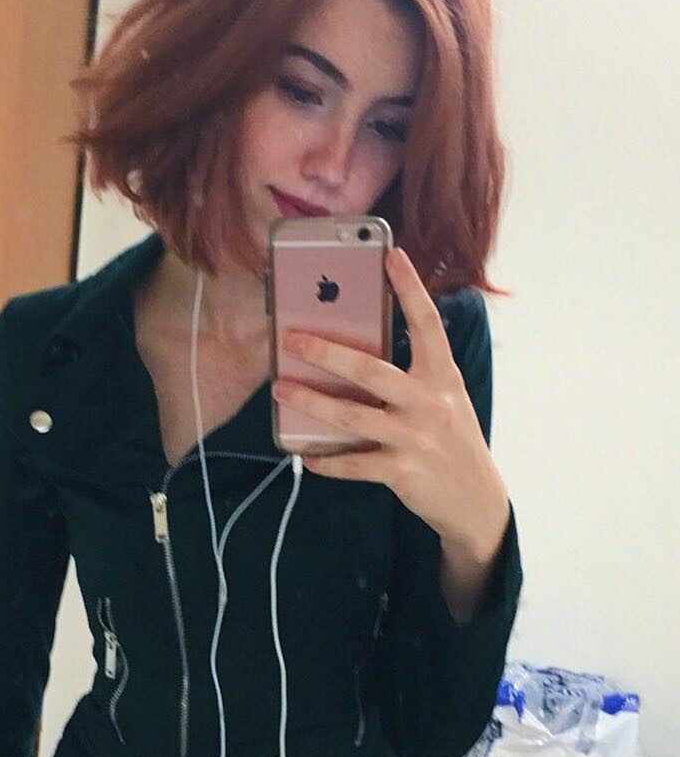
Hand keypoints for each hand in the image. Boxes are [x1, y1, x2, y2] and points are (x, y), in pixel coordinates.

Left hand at [271, 246, 508, 552]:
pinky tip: (304, 453)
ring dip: (310, 402)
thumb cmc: (451, 439)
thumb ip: (413, 375)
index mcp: (443, 377)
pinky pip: (352, 463)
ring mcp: (414, 438)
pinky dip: (325, 460)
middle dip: (327, 353)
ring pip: (351, 417)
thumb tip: (356, 352)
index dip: (410, 289)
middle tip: (292, 339)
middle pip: (371, 371)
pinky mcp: (401, 471)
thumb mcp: (445, 398)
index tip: (392, 256)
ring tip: (281, 389)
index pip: (428, 325)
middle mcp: (430, 403)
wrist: (475, 499)